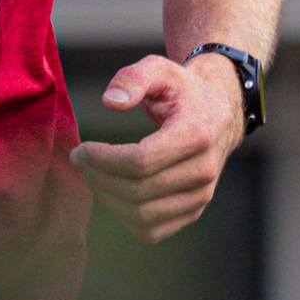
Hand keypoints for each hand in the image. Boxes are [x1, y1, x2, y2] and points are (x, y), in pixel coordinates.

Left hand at [69, 52, 243, 241]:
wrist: (220, 113)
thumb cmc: (183, 91)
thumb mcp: (159, 69)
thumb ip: (132, 78)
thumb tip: (110, 102)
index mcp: (196, 134)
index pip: (141, 161)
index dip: (103, 160)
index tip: (81, 149)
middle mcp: (204, 170)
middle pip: (138, 191)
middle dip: (99, 178)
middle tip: (80, 160)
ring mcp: (202, 195)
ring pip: (142, 216)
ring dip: (107, 198)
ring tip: (93, 175)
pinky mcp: (194, 211)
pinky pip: (152, 231)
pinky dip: (124, 217)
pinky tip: (113, 191)